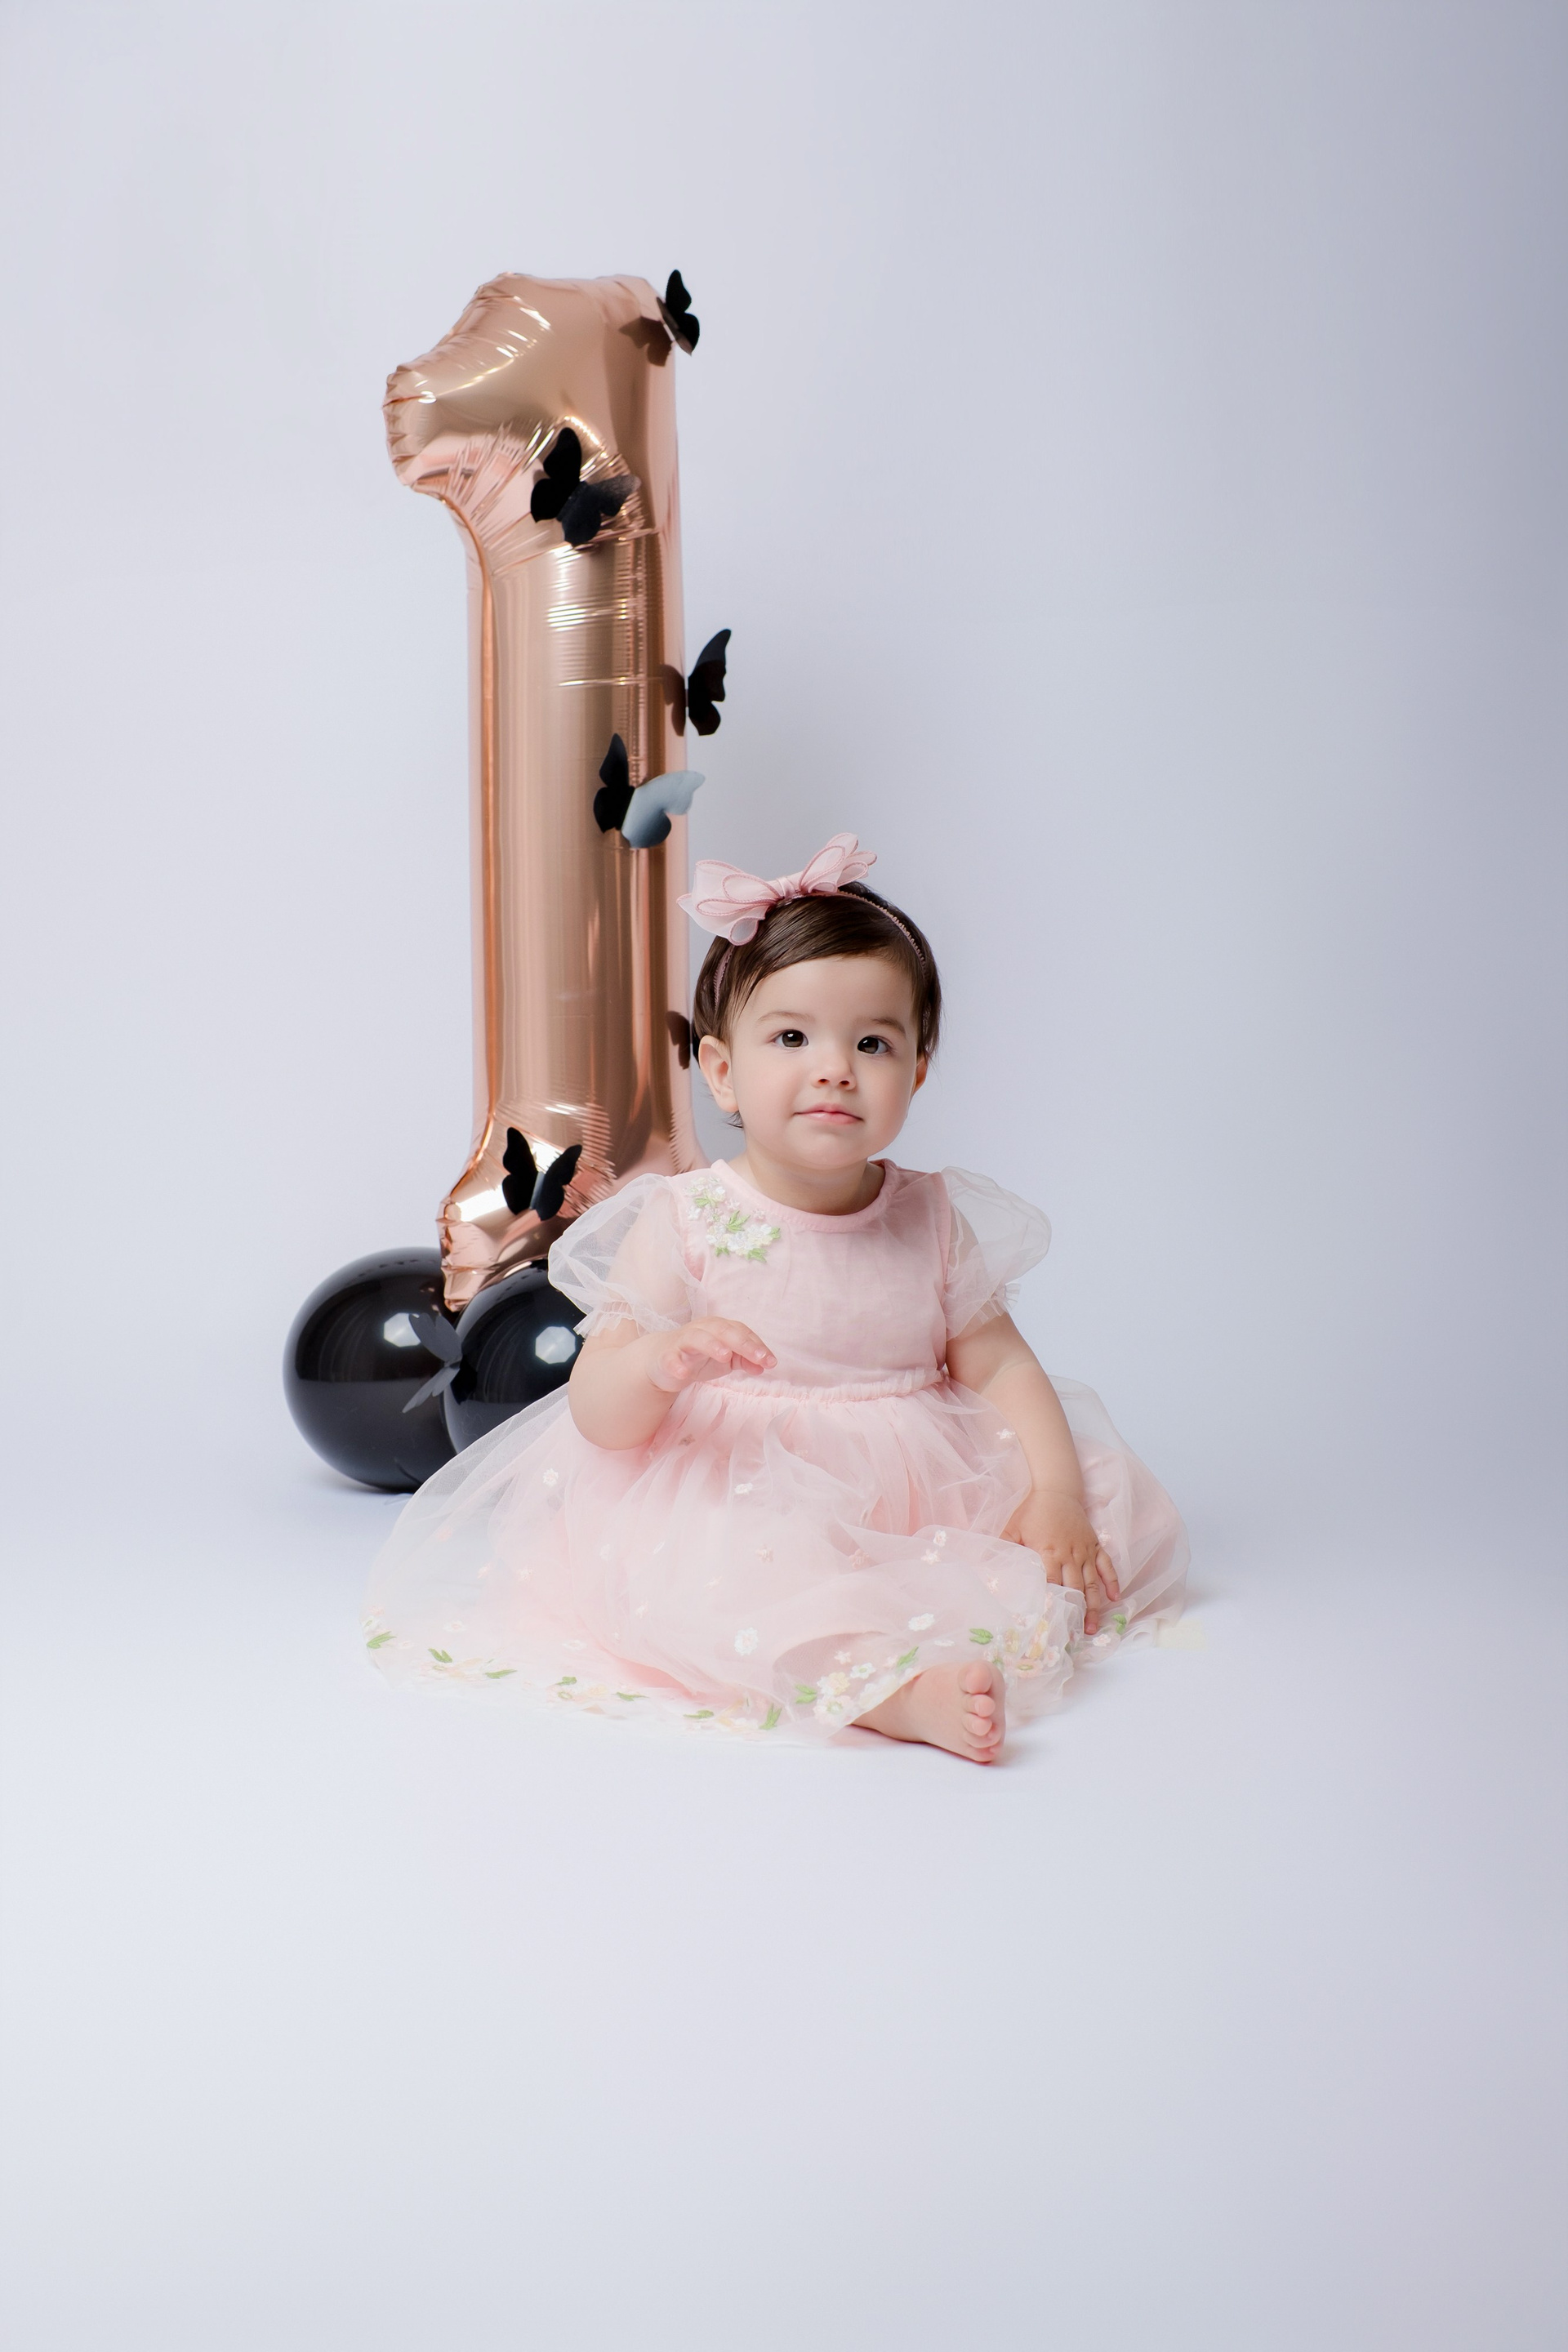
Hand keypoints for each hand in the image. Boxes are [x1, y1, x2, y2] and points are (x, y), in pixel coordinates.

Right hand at [646, 1318, 775, 1393]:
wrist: (662, 1361)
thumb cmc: (698, 1356)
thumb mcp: (725, 1360)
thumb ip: (745, 1361)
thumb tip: (765, 1366)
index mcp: (718, 1327)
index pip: (741, 1331)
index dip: (756, 1345)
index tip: (770, 1361)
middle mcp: (702, 1329)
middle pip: (723, 1330)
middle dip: (742, 1343)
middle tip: (758, 1357)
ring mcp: (683, 1341)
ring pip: (698, 1338)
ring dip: (712, 1345)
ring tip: (725, 1356)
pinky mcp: (666, 1355)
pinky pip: (671, 1358)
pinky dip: (677, 1364)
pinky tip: (684, 1373)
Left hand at [1004, 1487, 1120, 1635]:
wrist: (1057, 1489)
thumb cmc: (1032, 1510)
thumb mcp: (1013, 1528)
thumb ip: (1002, 1548)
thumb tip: (986, 1567)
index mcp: (1048, 1552)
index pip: (1051, 1584)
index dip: (1052, 1605)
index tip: (1050, 1625)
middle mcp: (1069, 1555)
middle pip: (1074, 1590)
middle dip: (1074, 1614)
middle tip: (1072, 1637)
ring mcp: (1084, 1551)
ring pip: (1092, 1583)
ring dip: (1093, 1606)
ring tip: (1091, 1628)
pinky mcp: (1095, 1545)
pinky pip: (1106, 1566)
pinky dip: (1112, 1582)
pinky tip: (1114, 1599)